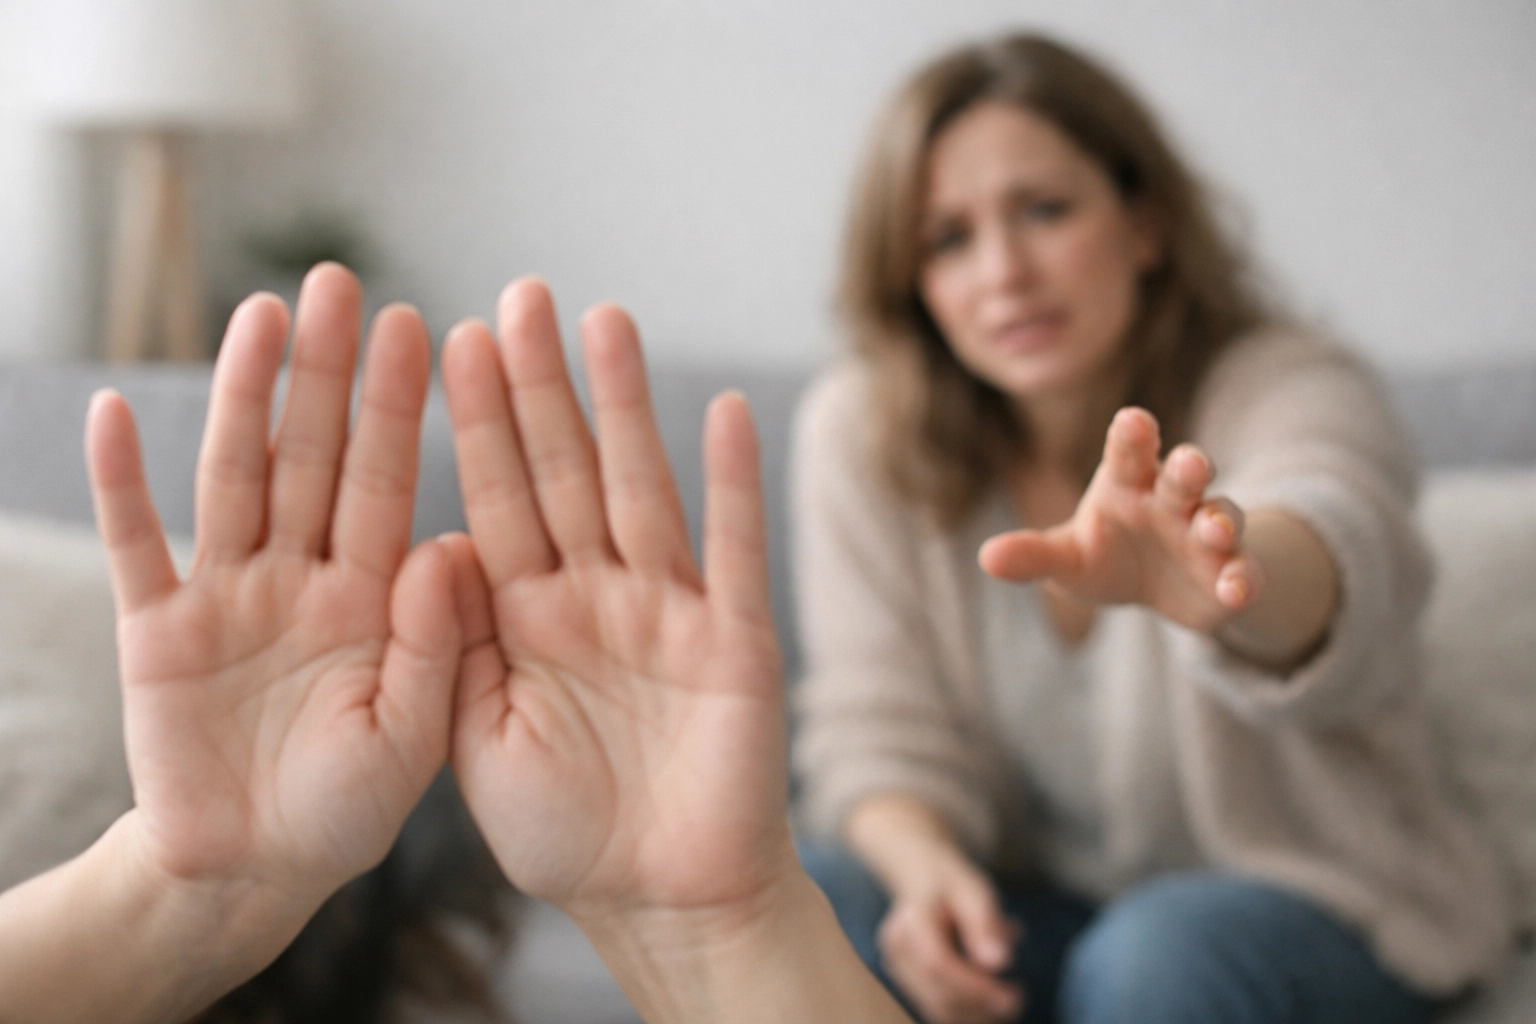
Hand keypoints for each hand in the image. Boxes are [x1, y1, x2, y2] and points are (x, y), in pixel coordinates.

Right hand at [88, 264, 457, 910]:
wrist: (256, 871)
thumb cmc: (349, 805)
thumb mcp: (413, 736)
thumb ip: (432, 642)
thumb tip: (445, 540)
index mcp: (373, 597)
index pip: (388, 484)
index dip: (401, 408)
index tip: (424, 326)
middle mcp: (302, 577)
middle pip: (314, 456)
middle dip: (328, 374)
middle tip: (340, 281)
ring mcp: (227, 596)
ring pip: (234, 477)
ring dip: (241, 398)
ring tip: (259, 316)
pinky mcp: (155, 633)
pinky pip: (136, 547)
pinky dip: (121, 485)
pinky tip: (114, 414)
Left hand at [440, 279, 789, 925]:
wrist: (660, 902)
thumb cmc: (563, 834)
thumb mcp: (473, 739)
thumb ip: (450, 645)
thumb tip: (429, 544)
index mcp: (524, 619)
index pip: (494, 500)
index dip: (474, 423)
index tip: (449, 341)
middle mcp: (594, 597)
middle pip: (563, 472)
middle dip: (540, 386)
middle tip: (520, 295)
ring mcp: (667, 611)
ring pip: (642, 488)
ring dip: (625, 407)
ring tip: (604, 321)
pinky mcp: (734, 640)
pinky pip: (734, 551)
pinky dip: (732, 486)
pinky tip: (724, 414)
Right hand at [878, 855, 1021, 1023]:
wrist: (921, 879)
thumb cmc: (950, 884)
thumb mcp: (974, 892)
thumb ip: (986, 925)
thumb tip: (1000, 963)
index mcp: (912, 920)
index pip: (937, 965)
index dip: (975, 988)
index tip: (1011, 995)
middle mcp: (898, 948)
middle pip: (936, 992)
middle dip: (980, 1006)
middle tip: (1016, 1001)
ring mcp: (898, 967)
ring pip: (936, 1007)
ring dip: (974, 1015)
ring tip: (1007, 1004)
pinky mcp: (907, 982)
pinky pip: (936, 1007)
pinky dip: (965, 1013)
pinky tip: (989, 1005)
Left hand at [979, 407, 1260, 632]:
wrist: (1158, 591)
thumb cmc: (1106, 556)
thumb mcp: (1067, 559)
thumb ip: (1034, 555)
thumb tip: (986, 558)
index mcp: (1128, 482)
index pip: (1129, 451)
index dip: (1132, 435)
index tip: (1131, 419)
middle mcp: (1173, 498)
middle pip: (1183, 474)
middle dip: (1188, 466)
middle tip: (1190, 462)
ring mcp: (1207, 531)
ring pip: (1221, 513)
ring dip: (1220, 519)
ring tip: (1215, 530)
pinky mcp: (1232, 570)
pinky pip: (1244, 569)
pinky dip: (1243, 576)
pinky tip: (1236, 588)